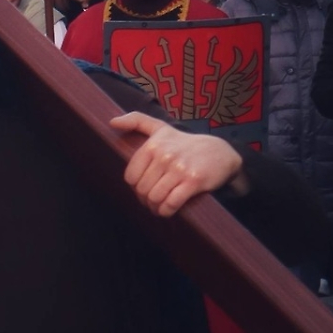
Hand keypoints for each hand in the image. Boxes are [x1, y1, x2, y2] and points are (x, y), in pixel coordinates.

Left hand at [109, 111, 242, 217]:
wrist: (221, 152)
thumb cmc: (185, 143)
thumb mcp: (161, 127)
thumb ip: (136, 121)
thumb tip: (112, 122)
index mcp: (153, 145)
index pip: (131, 177)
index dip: (135, 186)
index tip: (144, 187)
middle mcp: (165, 155)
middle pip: (142, 190)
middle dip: (145, 199)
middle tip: (152, 200)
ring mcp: (179, 169)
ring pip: (155, 198)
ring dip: (155, 207)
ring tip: (159, 206)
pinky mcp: (193, 182)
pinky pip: (171, 204)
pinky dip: (166, 211)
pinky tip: (168, 209)